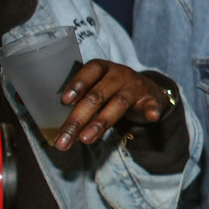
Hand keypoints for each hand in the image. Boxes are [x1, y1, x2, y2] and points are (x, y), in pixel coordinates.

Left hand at [53, 61, 171, 150]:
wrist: (148, 91)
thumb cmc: (112, 91)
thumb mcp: (97, 89)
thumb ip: (80, 103)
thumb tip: (57, 129)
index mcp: (103, 68)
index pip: (90, 71)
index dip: (77, 84)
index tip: (64, 101)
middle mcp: (119, 74)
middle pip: (98, 95)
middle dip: (79, 118)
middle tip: (65, 139)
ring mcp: (136, 86)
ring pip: (119, 103)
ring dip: (101, 121)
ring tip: (86, 139)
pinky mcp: (151, 99)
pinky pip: (151, 104)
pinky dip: (151, 110)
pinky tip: (151, 117)